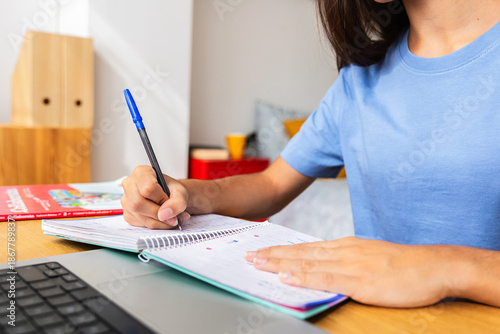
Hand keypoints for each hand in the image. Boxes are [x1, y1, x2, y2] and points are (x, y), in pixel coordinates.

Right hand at [121, 165, 190, 228]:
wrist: (171, 196)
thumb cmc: (173, 190)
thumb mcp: (181, 193)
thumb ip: (177, 202)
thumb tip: (164, 215)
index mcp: (141, 172)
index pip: (147, 188)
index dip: (161, 198)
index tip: (169, 200)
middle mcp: (129, 184)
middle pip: (138, 204)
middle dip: (159, 213)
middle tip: (174, 216)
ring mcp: (126, 200)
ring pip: (141, 217)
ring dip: (161, 222)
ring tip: (174, 219)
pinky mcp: (128, 214)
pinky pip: (142, 224)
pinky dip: (157, 225)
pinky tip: (164, 220)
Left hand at [245, 237, 457, 306]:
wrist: (433, 265)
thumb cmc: (404, 264)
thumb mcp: (370, 257)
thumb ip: (347, 262)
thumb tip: (326, 267)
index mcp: (345, 246)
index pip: (305, 248)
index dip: (281, 250)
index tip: (261, 251)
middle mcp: (342, 251)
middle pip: (299, 252)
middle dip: (271, 254)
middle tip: (247, 255)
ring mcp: (349, 264)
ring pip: (306, 262)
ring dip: (278, 262)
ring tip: (256, 263)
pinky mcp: (359, 280)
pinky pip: (324, 278)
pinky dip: (302, 276)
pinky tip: (286, 276)